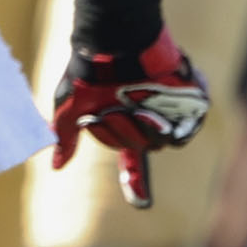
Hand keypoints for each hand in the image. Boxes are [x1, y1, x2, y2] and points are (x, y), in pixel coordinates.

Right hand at [50, 32, 209, 208]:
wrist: (117, 41)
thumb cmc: (91, 72)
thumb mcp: (70, 105)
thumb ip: (65, 135)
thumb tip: (55, 167)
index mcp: (125, 126)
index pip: (132, 161)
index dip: (136, 183)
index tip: (143, 205)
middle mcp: (149, 123)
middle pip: (143, 148)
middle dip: (126, 132)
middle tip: (114, 108)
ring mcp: (172, 114)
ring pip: (165, 141)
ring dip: (148, 125)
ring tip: (137, 102)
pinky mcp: (191, 104)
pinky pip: (188, 128)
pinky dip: (174, 119)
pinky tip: (160, 100)